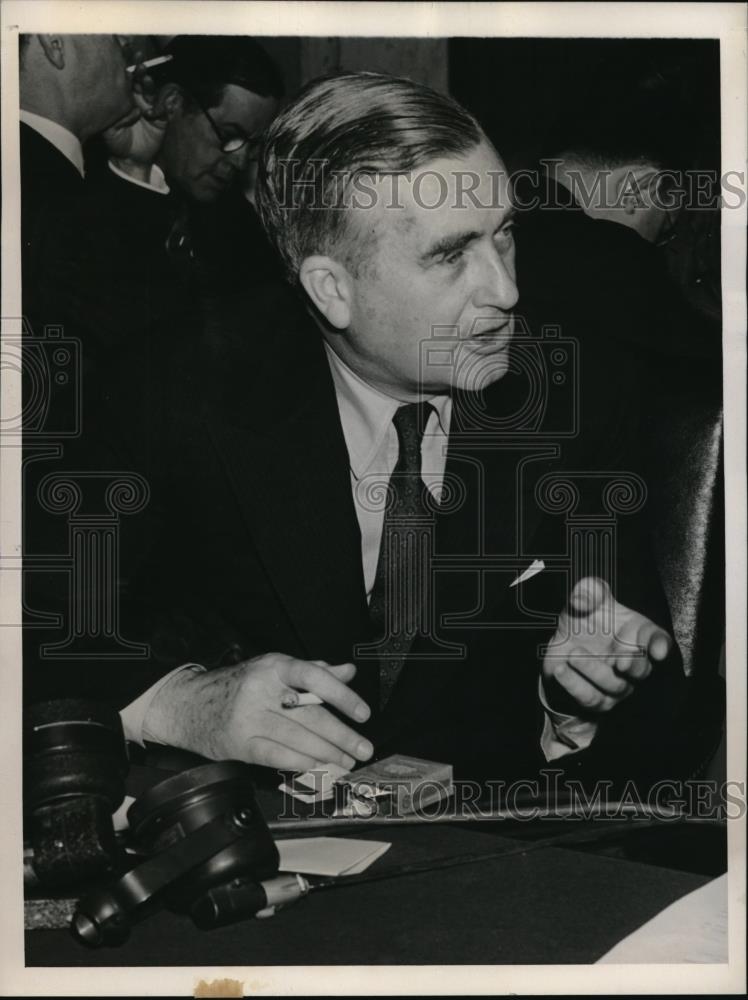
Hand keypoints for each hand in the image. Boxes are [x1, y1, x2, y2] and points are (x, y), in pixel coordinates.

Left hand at [104, 65, 167, 167]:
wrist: (131, 158)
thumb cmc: (117, 141)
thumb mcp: (108, 129)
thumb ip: (113, 116)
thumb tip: (125, 108)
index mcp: (124, 98)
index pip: (125, 79)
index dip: (127, 68)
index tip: (126, 56)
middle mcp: (137, 100)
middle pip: (140, 81)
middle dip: (141, 71)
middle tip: (141, 66)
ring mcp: (149, 108)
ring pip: (151, 93)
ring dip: (149, 86)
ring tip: (147, 81)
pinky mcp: (160, 120)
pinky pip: (162, 111)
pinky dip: (158, 109)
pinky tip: (150, 114)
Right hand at [144, 653, 373, 771]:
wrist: (190, 704)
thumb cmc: (240, 685)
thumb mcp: (274, 669)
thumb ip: (313, 671)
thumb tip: (347, 672)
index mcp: (274, 667)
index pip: (314, 677)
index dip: (342, 695)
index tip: (363, 713)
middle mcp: (262, 690)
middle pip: (310, 716)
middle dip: (342, 736)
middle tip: (363, 748)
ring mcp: (249, 718)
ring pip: (297, 738)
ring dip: (328, 753)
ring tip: (346, 761)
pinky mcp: (240, 743)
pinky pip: (276, 756)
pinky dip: (300, 763)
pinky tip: (318, 766)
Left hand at [542, 577, 672, 715]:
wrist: (562, 645)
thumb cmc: (585, 619)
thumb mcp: (585, 597)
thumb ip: (588, 590)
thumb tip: (582, 598)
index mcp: (638, 634)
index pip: (658, 640)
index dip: (660, 645)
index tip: (657, 650)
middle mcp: (633, 662)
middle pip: (641, 670)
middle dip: (632, 664)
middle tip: (619, 659)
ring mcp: (617, 684)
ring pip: (615, 686)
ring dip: (593, 670)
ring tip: (573, 653)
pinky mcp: (596, 699)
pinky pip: (590, 697)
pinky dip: (574, 684)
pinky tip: (560, 669)